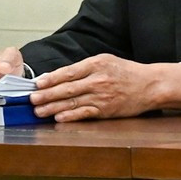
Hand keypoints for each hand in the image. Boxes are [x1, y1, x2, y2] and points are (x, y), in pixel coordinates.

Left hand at [29, 55, 180, 121]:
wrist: (150, 85)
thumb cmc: (126, 72)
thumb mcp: (106, 61)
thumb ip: (83, 68)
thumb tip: (59, 75)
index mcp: (96, 64)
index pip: (68, 72)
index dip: (51, 79)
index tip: (37, 83)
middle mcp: (98, 80)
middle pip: (67, 88)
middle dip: (47, 94)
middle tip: (31, 99)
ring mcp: (102, 96)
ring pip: (73, 102)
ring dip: (54, 107)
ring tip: (39, 111)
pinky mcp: (106, 110)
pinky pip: (85, 113)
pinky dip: (71, 116)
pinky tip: (59, 118)